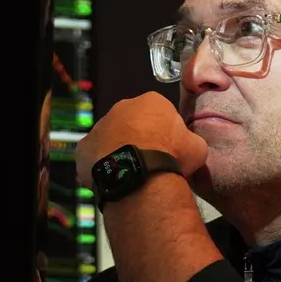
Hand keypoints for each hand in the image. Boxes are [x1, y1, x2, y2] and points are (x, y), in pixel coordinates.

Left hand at [77, 91, 208, 180]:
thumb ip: (190, 141)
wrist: (141, 175)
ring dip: (118, 151)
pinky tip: (112, 180)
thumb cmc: (172, 156)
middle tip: (148, 160)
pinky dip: (101, 166)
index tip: (167, 149)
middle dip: (138, 138)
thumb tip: (188, 146)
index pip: (159, 113)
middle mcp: (122, 107)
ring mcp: (99, 126)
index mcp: (151, 102)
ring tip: (130, 173)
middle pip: (131, 122)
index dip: (164, 132)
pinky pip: (93, 156)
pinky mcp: (83, 147)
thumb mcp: (197, 147)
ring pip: (110, 138)